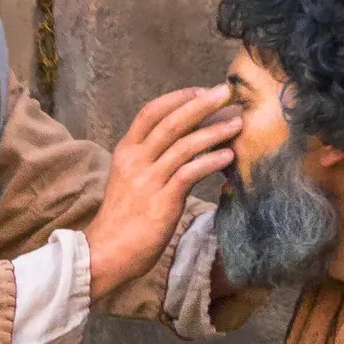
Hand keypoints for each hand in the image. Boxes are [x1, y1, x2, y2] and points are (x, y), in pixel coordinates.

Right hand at [82, 87, 243, 300]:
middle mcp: (135, 161)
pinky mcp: (162, 201)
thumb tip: (184, 141)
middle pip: (171, 122)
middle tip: (226, 93)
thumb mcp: (130, 180)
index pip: (150, 112)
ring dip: (214, 131)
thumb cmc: (123, 219)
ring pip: (184, 145)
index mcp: (126, 152)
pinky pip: (190, 173)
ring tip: (237, 123)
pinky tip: (228, 155)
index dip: (177, 98)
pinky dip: (211, 162)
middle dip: (202, 104)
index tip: (201, 91)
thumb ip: (150, 159)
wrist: (106, 253)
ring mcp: (148, 180)